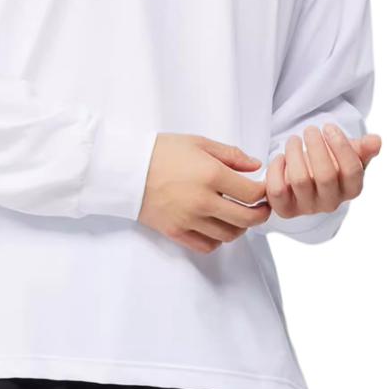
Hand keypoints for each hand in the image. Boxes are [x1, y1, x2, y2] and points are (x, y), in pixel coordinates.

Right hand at [137, 133, 272, 253]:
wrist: (125, 167)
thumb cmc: (161, 151)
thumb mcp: (198, 143)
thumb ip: (231, 154)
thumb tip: (256, 166)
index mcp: (211, 175)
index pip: (252, 192)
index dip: (264, 191)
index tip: (262, 188)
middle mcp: (203, 201)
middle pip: (247, 219)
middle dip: (260, 214)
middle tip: (261, 207)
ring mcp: (189, 219)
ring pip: (229, 235)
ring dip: (239, 227)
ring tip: (237, 216)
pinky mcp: (175, 232)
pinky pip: (207, 246)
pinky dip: (217, 239)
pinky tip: (216, 226)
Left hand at [263, 123, 380, 220]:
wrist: (304, 178)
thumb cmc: (330, 163)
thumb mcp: (349, 154)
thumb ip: (364, 148)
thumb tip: (376, 140)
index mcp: (351, 189)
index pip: (352, 171)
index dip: (341, 146)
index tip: (328, 127)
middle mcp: (331, 202)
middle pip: (325, 176)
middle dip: (316, 147)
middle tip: (310, 129)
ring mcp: (307, 207)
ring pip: (299, 180)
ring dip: (294, 153)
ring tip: (293, 139)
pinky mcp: (285, 209)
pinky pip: (277, 190)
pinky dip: (276, 169)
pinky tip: (280, 157)